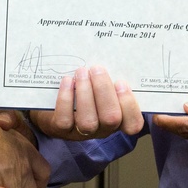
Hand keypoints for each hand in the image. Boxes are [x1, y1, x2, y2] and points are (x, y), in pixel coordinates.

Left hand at [30, 66, 144, 140]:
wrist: (54, 105)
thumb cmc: (86, 90)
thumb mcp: (101, 86)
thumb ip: (110, 79)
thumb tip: (112, 55)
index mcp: (118, 119)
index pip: (133, 124)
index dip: (130, 105)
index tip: (121, 82)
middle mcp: (103, 129)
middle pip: (111, 118)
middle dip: (104, 90)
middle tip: (97, 69)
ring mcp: (82, 132)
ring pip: (88, 121)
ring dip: (85, 92)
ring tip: (82, 72)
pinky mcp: (61, 130)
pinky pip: (65, 119)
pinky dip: (66, 98)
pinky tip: (67, 81)